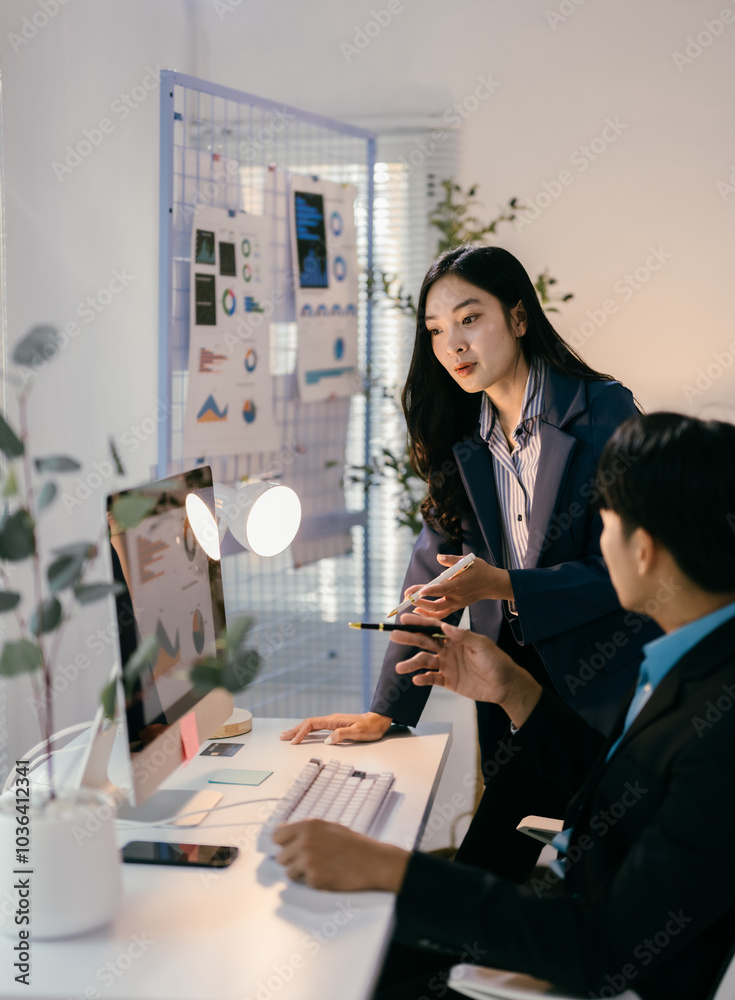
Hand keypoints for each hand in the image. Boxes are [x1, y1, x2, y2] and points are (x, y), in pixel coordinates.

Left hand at [273, 819, 408, 890]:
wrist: (373, 862)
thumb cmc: (352, 845)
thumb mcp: (328, 827)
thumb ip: (304, 829)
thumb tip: (280, 829)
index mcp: (307, 825)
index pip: (277, 836)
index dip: (283, 844)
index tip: (290, 849)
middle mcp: (305, 841)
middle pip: (281, 857)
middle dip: (293, 861)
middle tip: (312, 861)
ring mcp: (308, 860)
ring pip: (289, 872)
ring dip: (301, 874)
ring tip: (321, 868)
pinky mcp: (314, 878)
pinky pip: (304, 883)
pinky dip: (314, 882)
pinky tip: (329, 875)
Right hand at [280, 712, 391, 745]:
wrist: (379, 721)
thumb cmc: (370, 728)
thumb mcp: (358, 733)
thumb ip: (342, 735)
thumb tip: (327, 740)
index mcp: (334, 720)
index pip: (312, 724)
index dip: (301, 733)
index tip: (293, 742)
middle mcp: (331, 719)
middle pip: (308, 723)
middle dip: (294, 730)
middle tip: (282, 737)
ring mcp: (333, 721)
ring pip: (311, 724)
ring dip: (299, 729)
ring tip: (287, 734)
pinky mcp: (335, 725)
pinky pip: (317, 727)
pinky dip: (307, 730)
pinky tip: (304, 733)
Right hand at [391, 615, 541, 728]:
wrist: (504, 684)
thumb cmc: (496, 661)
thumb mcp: (482, 645)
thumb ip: (463, 636)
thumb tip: (444, 626)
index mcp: (455, 637)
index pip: (434, 628)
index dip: (419, 623)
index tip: (405, 619)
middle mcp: (448, 649)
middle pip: (424, 642)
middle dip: (409, 638)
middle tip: (394, 636)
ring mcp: (447, 665)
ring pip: (424, 662)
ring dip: (412, 663)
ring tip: (400, 668)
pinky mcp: (448, 680)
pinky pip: (432, 678)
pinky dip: (423, 678)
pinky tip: (416, 679)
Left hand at [404, 555, 513, 618]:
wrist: (492, 584)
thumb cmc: (480, 570)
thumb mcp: (469, 560)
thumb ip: (452, 560)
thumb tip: (439, 558)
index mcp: (460, 584)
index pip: (443, 589)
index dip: (430, 591)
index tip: (419, 592)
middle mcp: (457, 596)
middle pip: (437, 604)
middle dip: (420, 601)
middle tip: (407, 596)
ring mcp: (457, 604)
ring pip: (438, 611)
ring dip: (423, 609)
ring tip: (409, 604)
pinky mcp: (456, 607)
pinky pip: (442, 614)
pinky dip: (430, 614)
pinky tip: (418, 610)